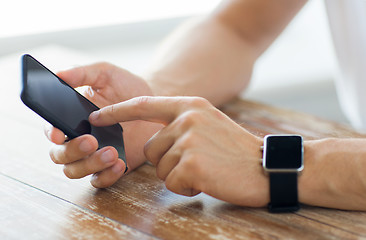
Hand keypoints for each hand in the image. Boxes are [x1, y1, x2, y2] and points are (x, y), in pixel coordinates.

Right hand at [45, 63, 161, 187]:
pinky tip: (120, 163)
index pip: (52, 129)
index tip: (59, 133)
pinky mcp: (110, 167)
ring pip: (76, 171)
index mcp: (70, 118)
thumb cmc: (125, 87)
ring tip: (112, 152)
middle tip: (91, 140)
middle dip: (72, 151)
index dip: (52, 133)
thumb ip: (83, 73)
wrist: (153, 104)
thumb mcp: (106, 74)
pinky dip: (106, 176)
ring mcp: (93, 155)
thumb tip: (59, 73)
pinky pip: (100, 180)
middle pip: (60, 155)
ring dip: (90, 164)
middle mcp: (77, 139)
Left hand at [89, 96, 268, 206]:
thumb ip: (181, 123)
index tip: (96, 116)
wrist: (266, 166)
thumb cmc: (236, 150)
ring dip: (178, 175)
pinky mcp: (191, 164)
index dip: (117, 111)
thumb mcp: (209, 123)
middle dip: (167, 162)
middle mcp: (186, 119)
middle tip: (196, 162)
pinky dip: (186, 187)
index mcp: (190, 106)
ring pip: (159, 167)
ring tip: (206, 169)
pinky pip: (171, 183)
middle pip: (150, 148)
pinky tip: (208, 180)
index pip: (144, 105)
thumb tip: (154, 139)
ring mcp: (188, 141)